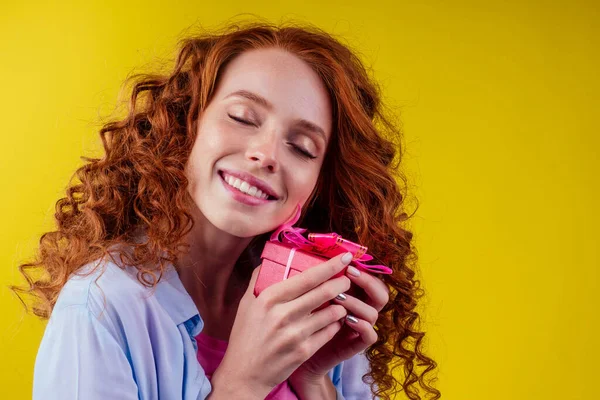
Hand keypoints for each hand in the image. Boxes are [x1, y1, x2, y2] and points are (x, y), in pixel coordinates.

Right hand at [211, 252, 353, 398]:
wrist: (244, 374)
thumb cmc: (245, 335)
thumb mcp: (246, 303)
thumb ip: (260, 279)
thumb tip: (274, 258)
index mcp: (269, 298)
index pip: (308, 277)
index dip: (330, 266)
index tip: (344, 257)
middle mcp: (283, 314)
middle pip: (325, 292)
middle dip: (341, 283)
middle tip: (346, 279)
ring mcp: (295, 334)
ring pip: (332, 312)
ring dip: (340, 305)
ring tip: (339, 302)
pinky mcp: (304, 351)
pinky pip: (330, 331)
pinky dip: (335, 324)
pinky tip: (333, 321)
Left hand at [290, 264, 389, 380]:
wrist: (297, 349)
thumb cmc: (304, 318)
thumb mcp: (312, 295)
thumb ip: (321, 280)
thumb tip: (322, 255)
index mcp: (354, 294)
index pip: (371, 278)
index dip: (363, 269)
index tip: (347, 261)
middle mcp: (362, 309)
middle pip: (381, 293)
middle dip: (368, 281)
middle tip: (349, 274)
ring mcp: (361, 327)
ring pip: (373, 312)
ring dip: (358, 303)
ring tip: (339, 298)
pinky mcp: (357, 344)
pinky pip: (370, 335)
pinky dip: (362, 326)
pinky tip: (348, 319)